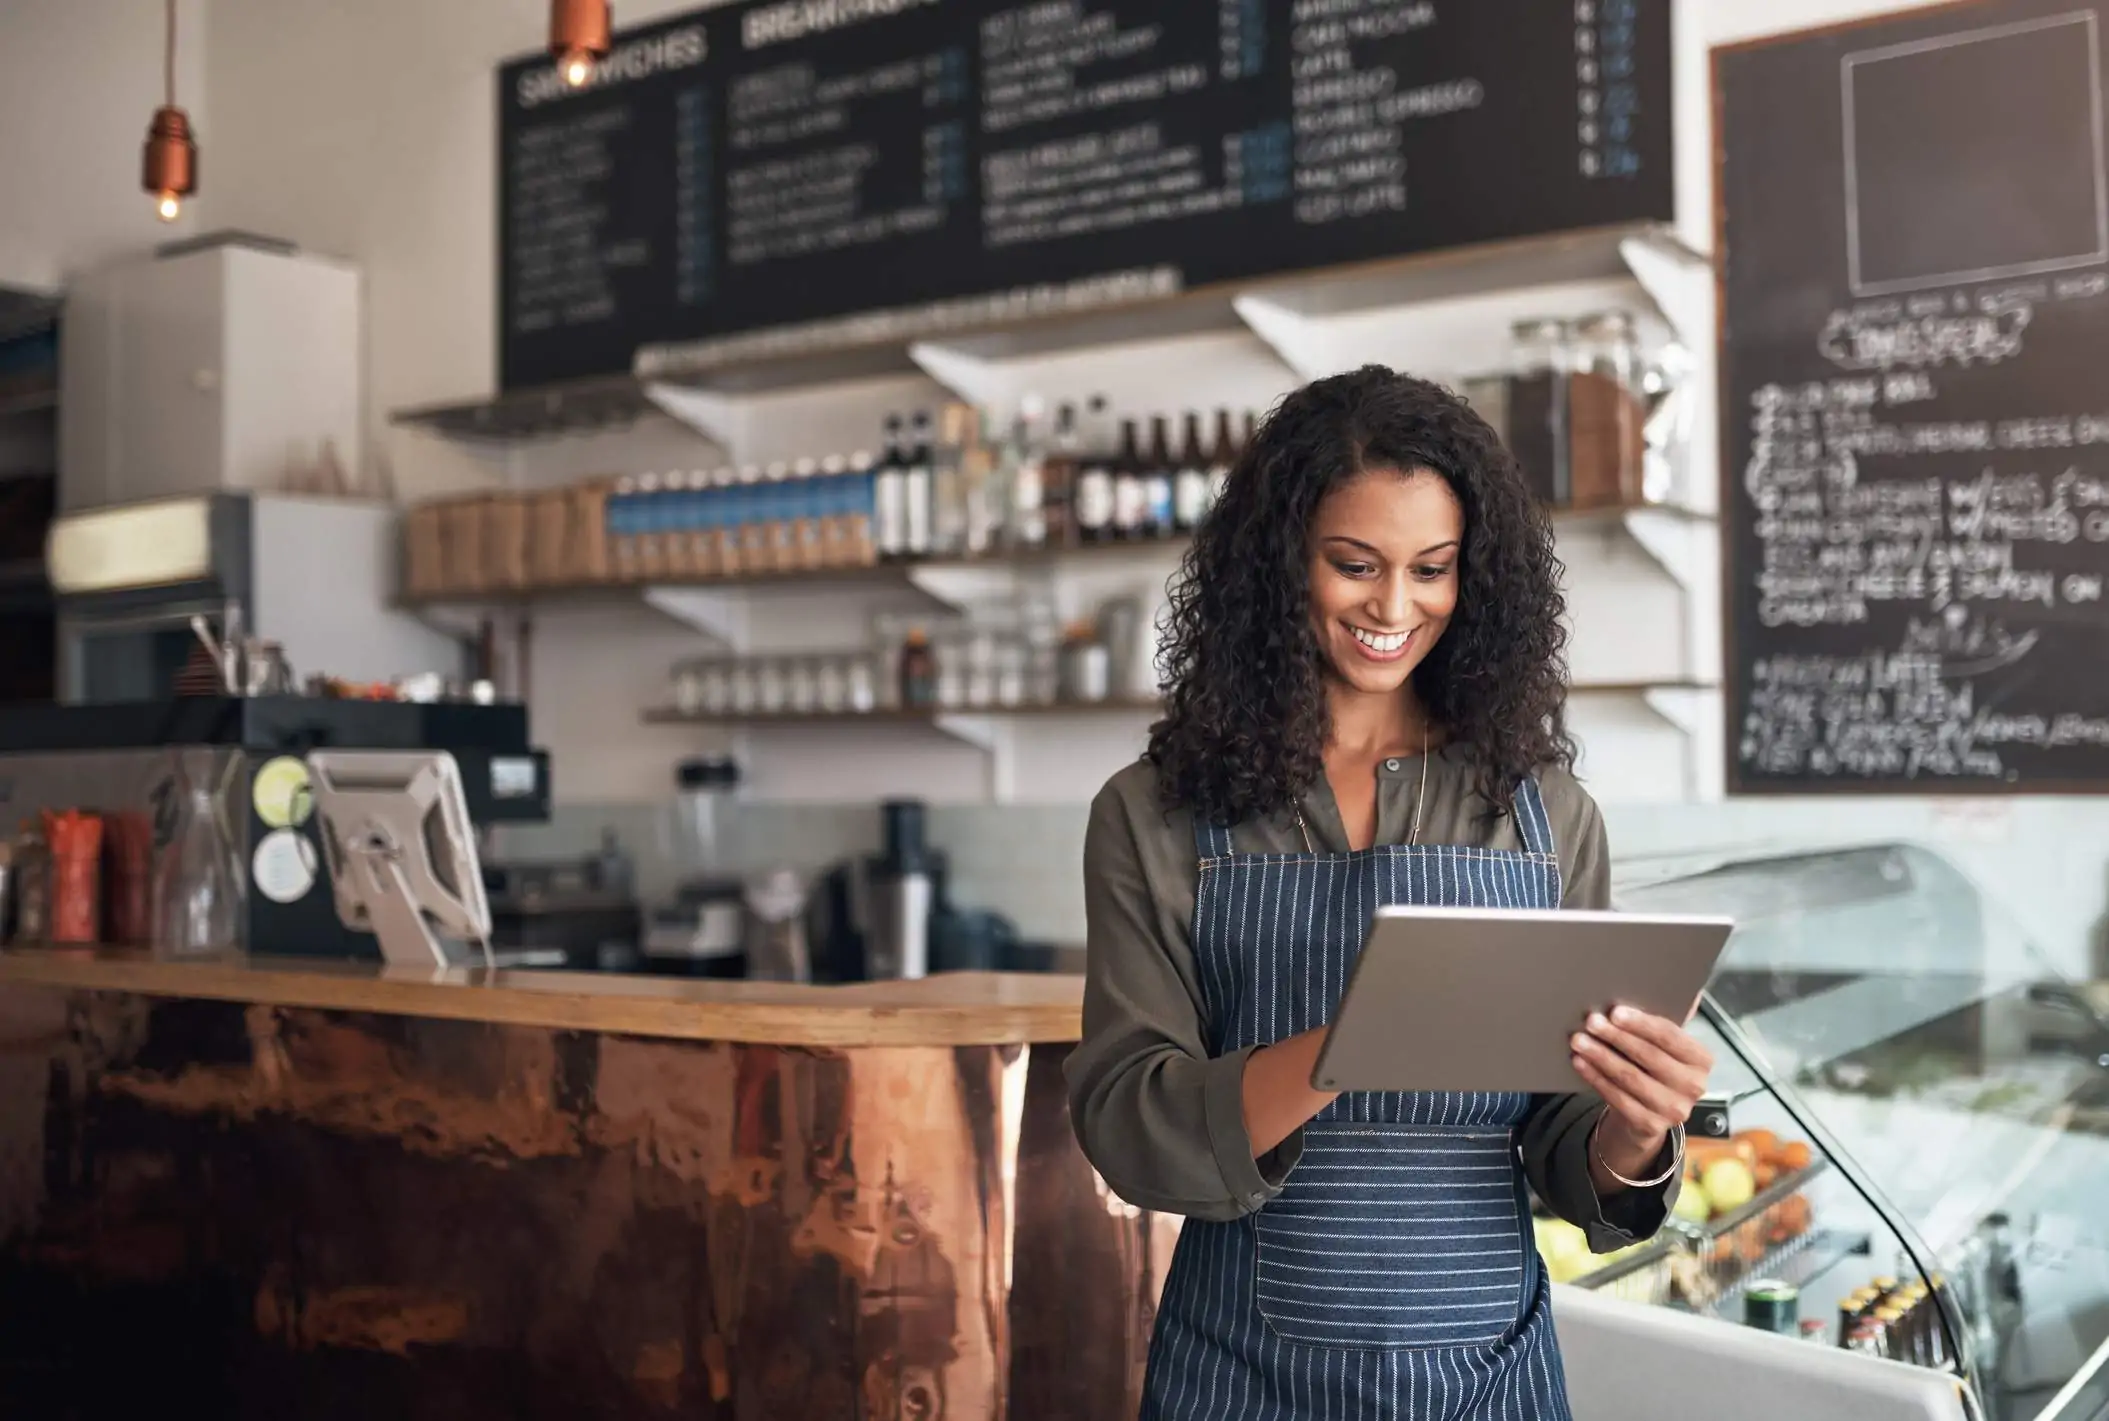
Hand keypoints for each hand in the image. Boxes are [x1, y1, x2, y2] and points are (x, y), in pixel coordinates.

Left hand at [1570, 1005, 1712, 1183]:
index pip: (1671, 1037)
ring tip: (1579, 1040)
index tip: (1615, 1011)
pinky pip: (1617, 1098)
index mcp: (1701, 1059)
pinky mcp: (1651, 1125)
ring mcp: (1674, 1109)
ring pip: (1630, 1077)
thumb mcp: (1667, 1046)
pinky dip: (1595, 1078)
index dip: (1641, 1024)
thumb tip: (1675, 984)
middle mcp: (1694, 1086)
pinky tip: (1580, 1063)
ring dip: (1601, 1056)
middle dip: (1616, 1037)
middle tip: (1591, 1021)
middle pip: (1649, 1056)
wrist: (1651, 1113)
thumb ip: (1667, 1020)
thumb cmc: (1656, 1067)